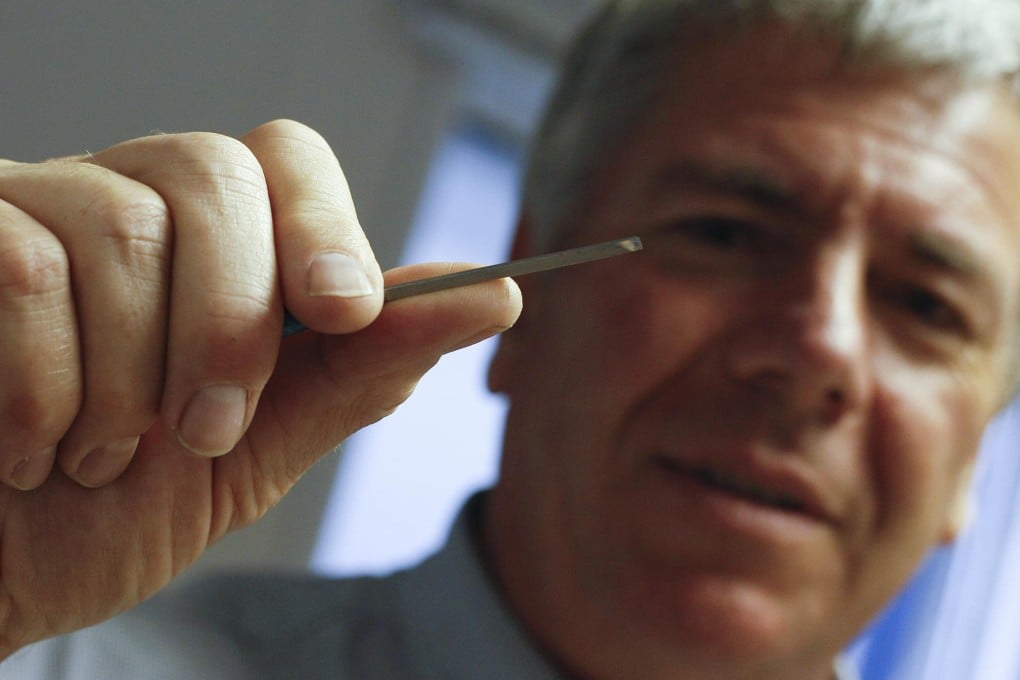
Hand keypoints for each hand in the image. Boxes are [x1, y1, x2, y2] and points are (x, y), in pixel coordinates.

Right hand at [0, 120, 520, 655]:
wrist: (3, 577)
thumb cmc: (119, 510)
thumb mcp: (266, 443)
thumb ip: (365, 366)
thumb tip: (491, 297)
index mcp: (204, 245)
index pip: (282, 159)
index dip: (323, 225)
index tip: (345, 310)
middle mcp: (119, 203)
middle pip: (213, 174)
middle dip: (232, 322)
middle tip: (211, 428)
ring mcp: (29, 211)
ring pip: (122, 228)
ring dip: (133, 383)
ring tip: (106, 457)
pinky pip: (25, 266)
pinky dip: (46, 388)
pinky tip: (34, 449)